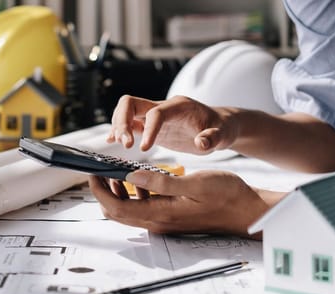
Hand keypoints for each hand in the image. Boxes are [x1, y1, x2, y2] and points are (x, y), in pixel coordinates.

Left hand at [88, 170, 279, 235]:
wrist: (247, 211)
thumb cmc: (227, 195)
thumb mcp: (195, 183)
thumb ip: (161, 181)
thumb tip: (130, 175)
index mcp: (161, 214)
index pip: (115, 207)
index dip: (99, 190)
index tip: (92, 172)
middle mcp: (158, 222)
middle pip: (116, 211)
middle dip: (103, 191)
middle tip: (98, 170)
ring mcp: (164, 221)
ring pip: (128, 209)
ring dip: (117, 191)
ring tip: (116, 170)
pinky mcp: (170, 217)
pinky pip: (143, 207)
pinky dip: (135, 192)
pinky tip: (141, 177)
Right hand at [106, 95, 239, 153]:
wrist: (220, 125)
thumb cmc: (222, 129)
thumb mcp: (223, 135)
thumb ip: (213, 138)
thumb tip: (201, 142)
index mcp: (179, 106)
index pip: (155, 113)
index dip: (148, 129)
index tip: (143, 149)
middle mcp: (163, 107)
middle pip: (131, 103)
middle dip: (122, 122)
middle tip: (125, 144)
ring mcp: (154, 115)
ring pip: (126, 111)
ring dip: (118, 127)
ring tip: (121, 147)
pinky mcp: (150, 126)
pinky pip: (129, 123)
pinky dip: (118, 131)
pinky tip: (111, 142)